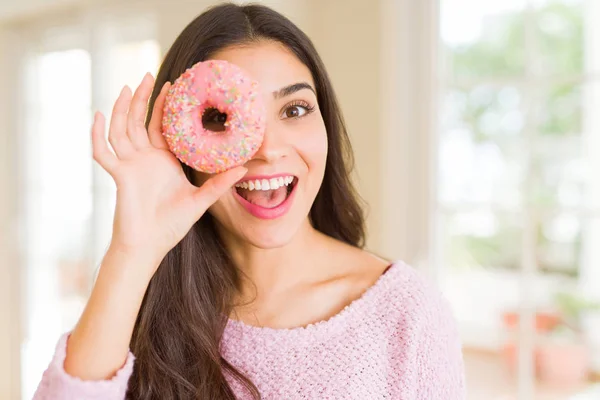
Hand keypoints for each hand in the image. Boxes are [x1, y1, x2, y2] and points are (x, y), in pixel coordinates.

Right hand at [91, 73, 245, 270]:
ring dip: (123, 108)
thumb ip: (219, 183)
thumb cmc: (172, 225)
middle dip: (144, 99)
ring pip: (122, 129)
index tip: (174, 86)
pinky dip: (98, 135)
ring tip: (129, 87)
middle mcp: (145, 159)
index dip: (165, 107)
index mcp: (164, 161)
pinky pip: (104, 152)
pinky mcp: (119, 175)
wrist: (150, 245)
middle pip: (140, 121)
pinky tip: (98, 115)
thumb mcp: (200, 200)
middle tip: (151, 76)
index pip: (163, 126)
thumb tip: (245, 168)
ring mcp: (130, 165)